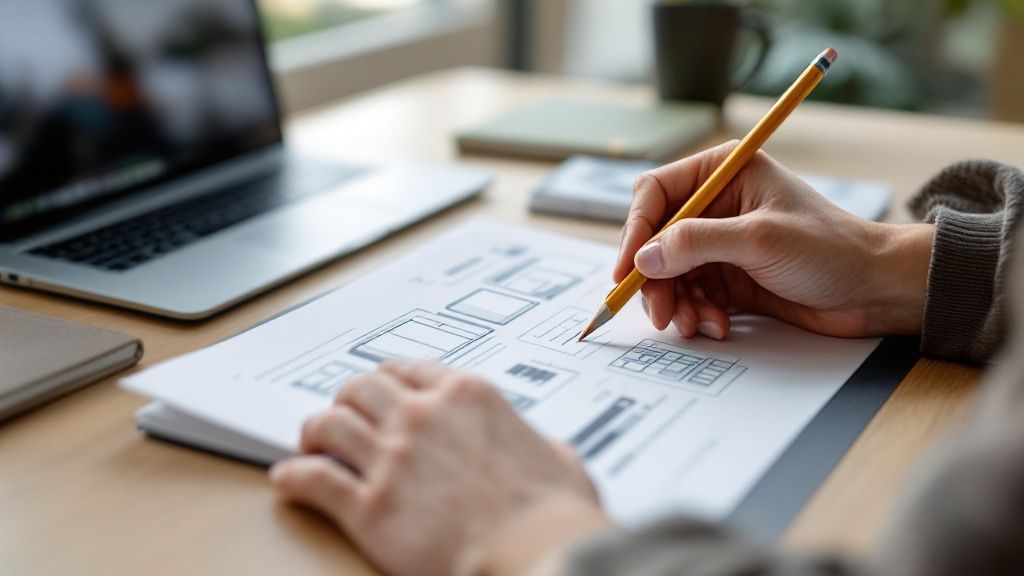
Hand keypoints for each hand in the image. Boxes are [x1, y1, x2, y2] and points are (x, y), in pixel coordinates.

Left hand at [270, 362, 604, 575]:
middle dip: (347, 401)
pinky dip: (294, 477)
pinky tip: (287, 479)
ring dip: (316, 433)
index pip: (408, 369)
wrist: (536, 555)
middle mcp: (423, 417)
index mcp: (467, 397)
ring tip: (311, 444)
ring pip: (330, 424)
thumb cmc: (554, 514)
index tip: (379, 390)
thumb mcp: (558, 458)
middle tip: (342, 415)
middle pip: (362, 389)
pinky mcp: (369, 507)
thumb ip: (536, 442)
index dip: (386, 380)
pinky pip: (313, 480)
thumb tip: (542, 450)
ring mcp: (393, 459)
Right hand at [617, 141, 933, 338]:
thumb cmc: (830, 249)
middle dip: (654, 278)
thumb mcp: (759, 239)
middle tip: (660, 312)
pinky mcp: (729, 277)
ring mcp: (722, 243)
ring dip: (675, 302)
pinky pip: (692, 295)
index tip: (627, 270)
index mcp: (723, 172)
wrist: (875, 290)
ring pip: (669, 273)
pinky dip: (696, 313)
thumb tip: (644, 258)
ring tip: (694, 325)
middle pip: (656, 239)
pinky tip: (717, 325)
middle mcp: (716, 204)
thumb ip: (696, 243)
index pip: (655, 193)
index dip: (635, 231)